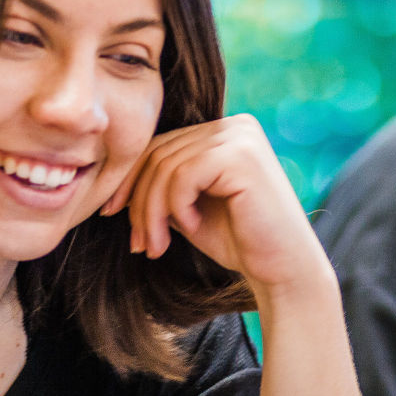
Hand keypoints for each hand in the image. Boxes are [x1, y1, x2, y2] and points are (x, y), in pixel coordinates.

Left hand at [102, 114, 329, 292]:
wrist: (283, 270)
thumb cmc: (239, 242)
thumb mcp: (189, 207)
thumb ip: (164, 186)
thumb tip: (114, 182)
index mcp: (225, 132)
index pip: (161, 145)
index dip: (130, 180)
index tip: (112, 214)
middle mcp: (235, 125)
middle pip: (159, 154)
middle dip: (139, 202)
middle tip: (138, 244)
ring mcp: (240, 136)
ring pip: (166, 167)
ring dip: (152, 212)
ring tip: (156, 246)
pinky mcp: (241, 155)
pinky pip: (183, 176)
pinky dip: (177, 207)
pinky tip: (192, 226)